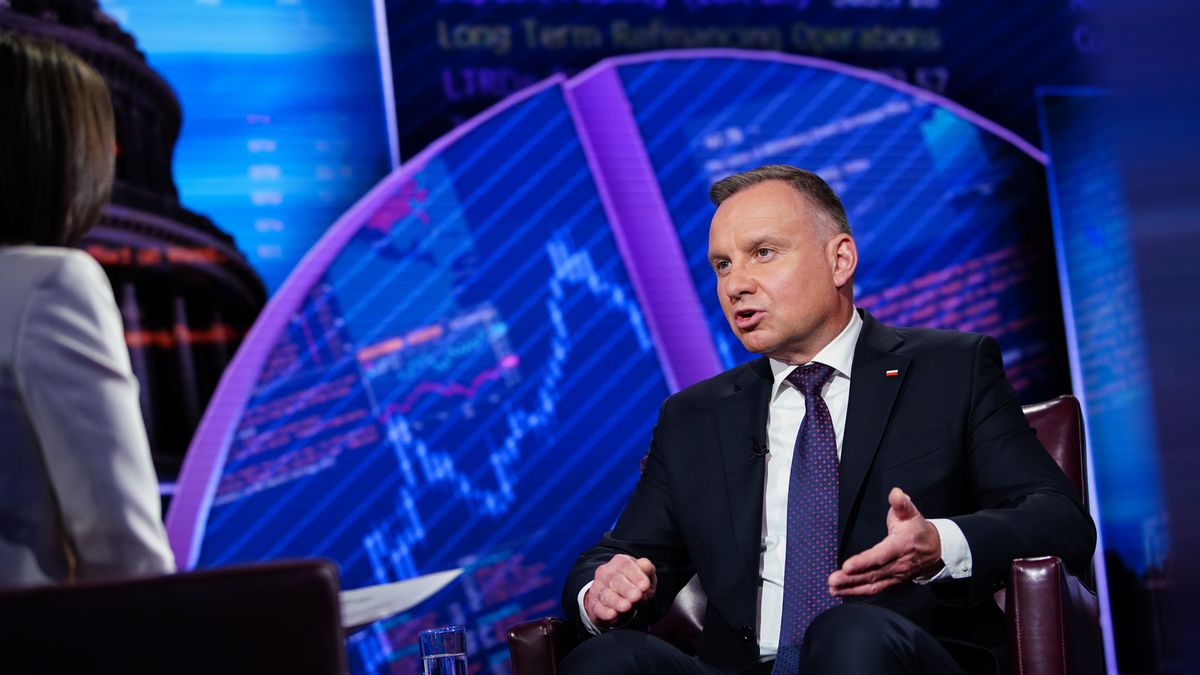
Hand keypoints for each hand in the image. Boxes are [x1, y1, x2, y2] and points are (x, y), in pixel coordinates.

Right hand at [583, 555, 656, 627]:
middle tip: (636, 596)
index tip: (645, 586)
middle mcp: (606, 573)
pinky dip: (604, 612)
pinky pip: (598, 608)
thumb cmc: (634, 585)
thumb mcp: (645, 576)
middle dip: (626, 589)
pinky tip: (612, 615)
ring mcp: (598, 588)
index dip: (637, 576)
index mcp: (620, 562)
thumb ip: (647, 570)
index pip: (627, 566)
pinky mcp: (594, 604)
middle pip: (614, 579)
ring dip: (616, 601)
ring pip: (606, 594)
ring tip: (626, 607)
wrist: (617, 601)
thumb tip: (646, 565)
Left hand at [828, 487, 942, 596]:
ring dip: (851, 588)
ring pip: (872, 584)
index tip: (847, 566)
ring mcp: (895, 576)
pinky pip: (874, 589)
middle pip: (873, 573)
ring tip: (832, 588)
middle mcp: (898, 564)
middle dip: (851, 578)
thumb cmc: (918, 529)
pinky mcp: (892, 582)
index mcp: (901, 545)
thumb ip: (901, 503)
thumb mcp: (911, 512)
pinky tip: (842, 592)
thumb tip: (895, 493)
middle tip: (832, 580)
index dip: (864, 562)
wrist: (935, 550)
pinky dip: (857, 592)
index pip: (880, 556)